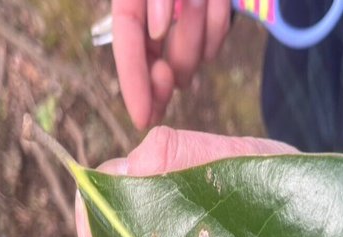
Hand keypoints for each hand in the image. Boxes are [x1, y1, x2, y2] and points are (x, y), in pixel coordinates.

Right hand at [112, 0, 231, 129]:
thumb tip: (157, 31)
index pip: (124, 40)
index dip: (131, 80)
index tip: (142, 119)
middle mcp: (154, 9)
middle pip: (151, 62)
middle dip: (161, 81)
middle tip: (167, 87)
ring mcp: (183, 16)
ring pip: (187, 56)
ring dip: (194, 38)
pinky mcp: (210, 19)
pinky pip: (214, 41)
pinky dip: (217, 26)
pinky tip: (218, 0)